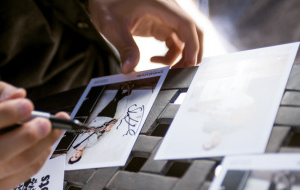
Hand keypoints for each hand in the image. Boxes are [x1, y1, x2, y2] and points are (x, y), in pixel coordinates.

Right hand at [0, 81, 67, 189]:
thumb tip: (18, 95)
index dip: (4, 114)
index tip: (27, 105)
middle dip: (25, 136)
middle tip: (46, 123)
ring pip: (14, 165)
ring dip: (40, 146)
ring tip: (54, 130)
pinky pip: (23, 175)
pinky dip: (39, 158)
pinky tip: (45, 144)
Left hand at [88, 0, 202, 72]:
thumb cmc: (106, 3)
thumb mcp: (113, 26)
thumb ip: (124, 47)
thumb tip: (129, 69)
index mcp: (162, 6)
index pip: (186, 25)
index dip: (192, 45)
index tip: (189, 63)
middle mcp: (168, 10)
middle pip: (192, 32)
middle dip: (192, 53)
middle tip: (183, 72)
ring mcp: (165, 17)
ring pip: (184, 39)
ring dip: (181, 56)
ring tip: (168, 72)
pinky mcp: (159, 24)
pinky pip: (173, 41)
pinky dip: (169, 54)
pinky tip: (153, 60)